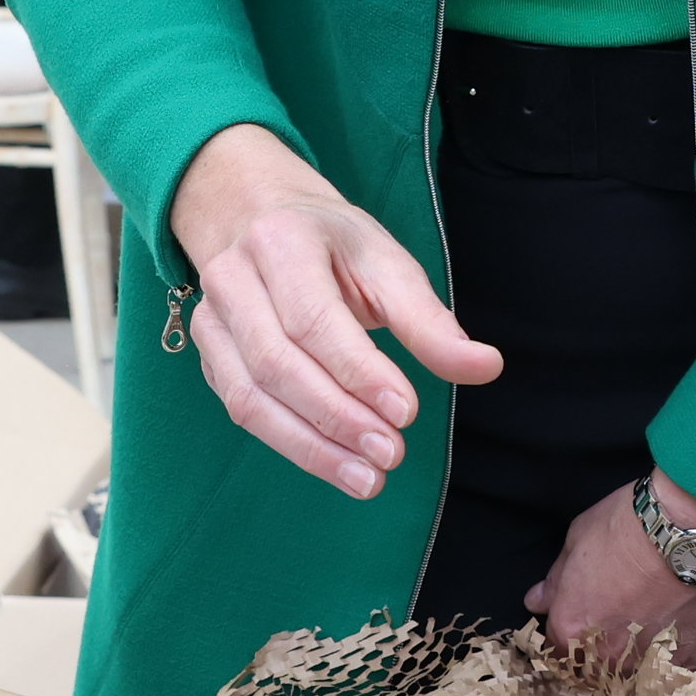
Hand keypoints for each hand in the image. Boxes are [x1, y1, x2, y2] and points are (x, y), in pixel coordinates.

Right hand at [165, 124, 499, 497]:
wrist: (256, 216)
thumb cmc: (332, 244)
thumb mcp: (386, 263)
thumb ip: (429, 320)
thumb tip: (486, 367)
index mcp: (282, 242)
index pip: (314, 318)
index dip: (359, 372)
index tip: (406, 414)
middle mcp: (233, 278)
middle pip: (277, 364)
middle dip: (337, 418)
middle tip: (391, 454)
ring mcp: (211, 319)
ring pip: (250, 397)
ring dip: (311, 447)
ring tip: (368, 479)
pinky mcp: (209, 354)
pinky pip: (241, 410)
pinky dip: (291, 444)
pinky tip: (335, 464)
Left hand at [530, 475, 695, 672]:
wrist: (694, 528)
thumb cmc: (631, 526)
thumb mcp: (578, 538)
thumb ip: (557, 581)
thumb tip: (538, 602)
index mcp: (572, 629)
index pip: (558, 652)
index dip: (569, 638)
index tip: (584, 624)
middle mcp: (608, 656)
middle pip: (597, 669)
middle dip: (603, 652)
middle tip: (623, 622)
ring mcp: (652, 663)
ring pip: (639, 673)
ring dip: (641, 656)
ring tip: (656, 623)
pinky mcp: (695, 660)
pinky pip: (679, 669)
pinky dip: (678, 654)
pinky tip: (684, 630)